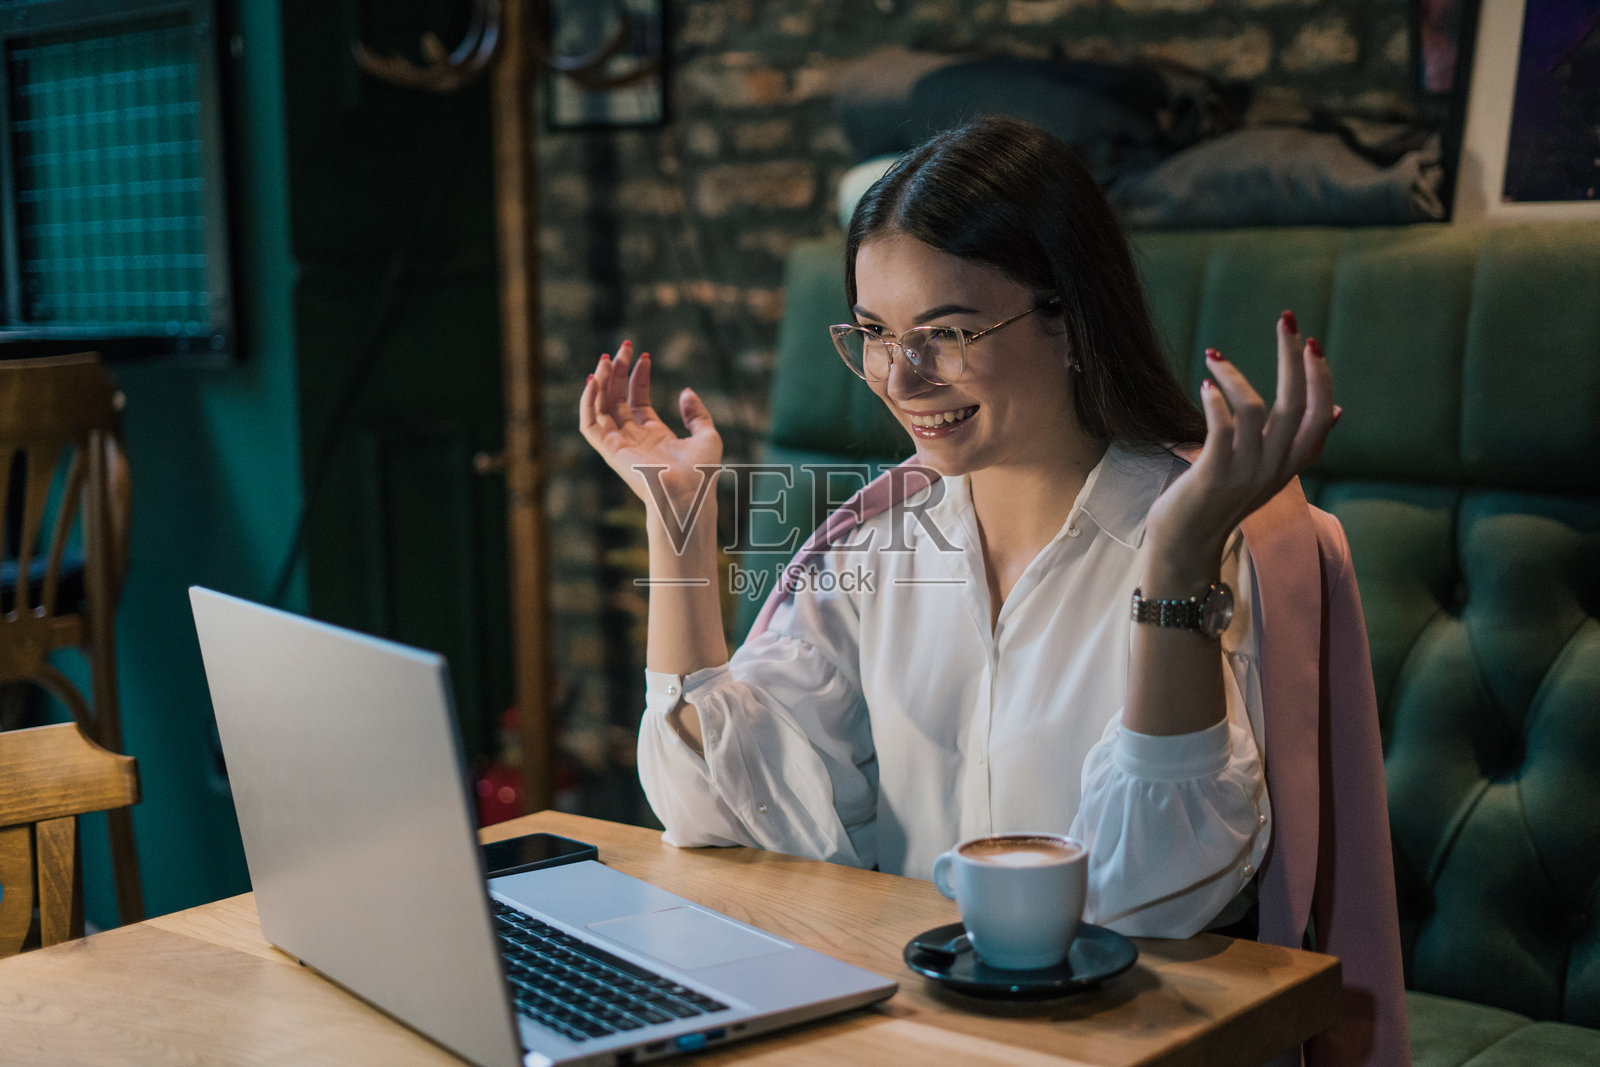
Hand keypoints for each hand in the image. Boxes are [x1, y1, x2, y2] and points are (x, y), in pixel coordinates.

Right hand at [578, 340, 722, 520]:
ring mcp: (619, 444)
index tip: (645, 356)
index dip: (638, 377)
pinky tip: (593, 381)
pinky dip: (587, 403)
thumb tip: (686, 391)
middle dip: (619, 372)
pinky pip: (589, 425)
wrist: (688, 493)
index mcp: (653, 435)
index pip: (637, 400)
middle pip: (617, 399)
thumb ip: (697, 414)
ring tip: (608, 358)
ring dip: (601, 382)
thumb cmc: (701, 472)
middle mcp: (633, 438)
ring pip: (601, 407)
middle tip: (624, 347)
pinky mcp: (609, 450)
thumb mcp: (707, 435)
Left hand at [1145, 311, 1338, 567]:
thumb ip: (1302, 443)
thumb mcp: (1271, 473)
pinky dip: (1215, 399)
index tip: (1311, 341)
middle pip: (1296, 403)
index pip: (1323, 415)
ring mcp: (1245, 472)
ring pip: (1255, 409)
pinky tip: (1205, 385)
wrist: (1187, 543)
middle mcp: (1275, 467)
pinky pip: (1221, 427)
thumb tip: (1340, 410)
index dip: (1322, 377)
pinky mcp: (1213, 475)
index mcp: (1292, 462)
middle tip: (1286, 319)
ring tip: (1215, 357)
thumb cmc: (1223, 500)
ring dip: (1235, 375)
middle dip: (1292, 356)